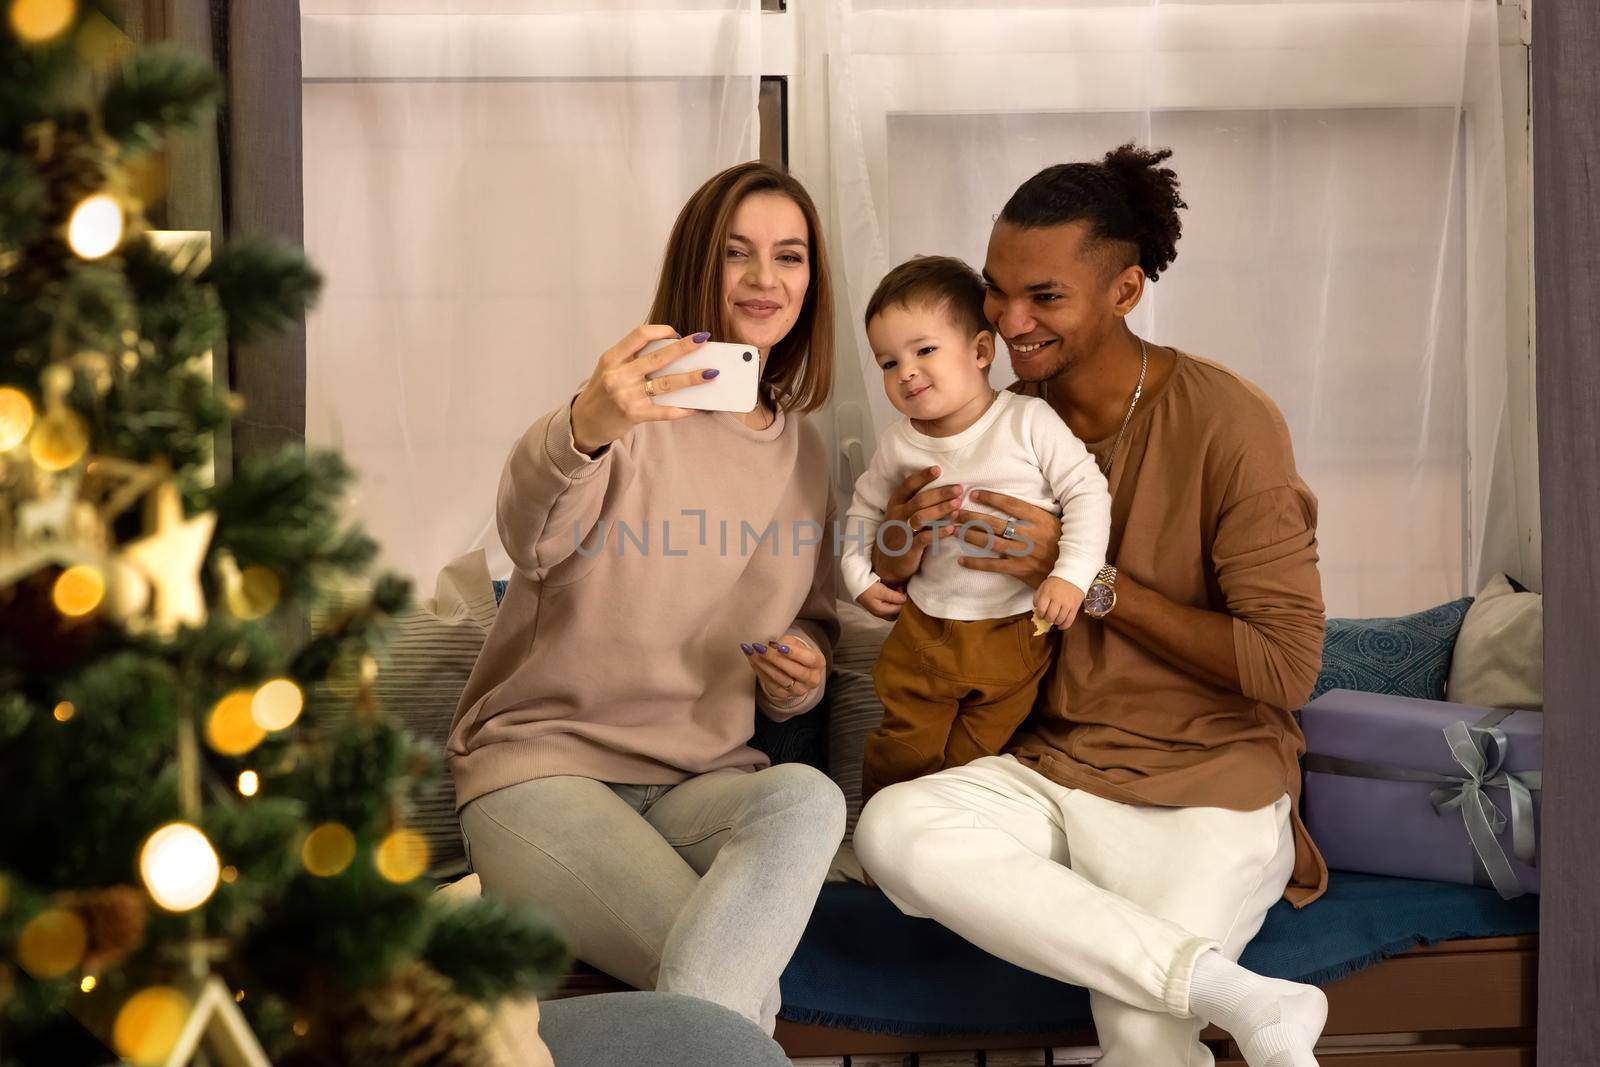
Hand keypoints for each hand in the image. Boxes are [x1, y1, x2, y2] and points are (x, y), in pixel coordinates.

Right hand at [569, 326, 720, 453]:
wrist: (583, 423)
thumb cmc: (601, 392)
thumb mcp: (609, 369)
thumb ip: (633, 359)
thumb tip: (672, 353)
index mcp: (612, 358)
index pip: (639, 335)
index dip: (661, 331)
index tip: (676, 332)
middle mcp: (618, 375)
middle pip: (658, 357)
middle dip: (684, 347)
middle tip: (704, 339)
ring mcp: (626, 396)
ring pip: (666, 384)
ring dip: (691, 378)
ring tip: (711, 373)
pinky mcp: (633, 415)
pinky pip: (664, 411)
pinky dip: (682, 409)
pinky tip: (696, 407)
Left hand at [741, 633, 825, 702]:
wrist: (796, 669)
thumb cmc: (796, 653)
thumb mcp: (796, 644)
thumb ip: (786, 643)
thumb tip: (771, 645)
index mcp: (818, 663)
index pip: (808, 659)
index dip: (794, 653)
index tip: (778, 646)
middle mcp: (812, 679)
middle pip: (794, 671)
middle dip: (775, 658)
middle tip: (760, 648)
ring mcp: (799, 690)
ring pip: (780, 679)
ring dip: (763, 665)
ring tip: (752, 652)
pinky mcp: (785, 695)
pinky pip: (771, 684)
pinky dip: (760, 671)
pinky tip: (752, 660)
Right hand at [856, 581, 907, 620]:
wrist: (855, 584)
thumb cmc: (867, 587)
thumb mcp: (882, 591)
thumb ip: (895, 597)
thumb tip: (905, 600)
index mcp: (881, 611)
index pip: (899, 610)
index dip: (904, 602)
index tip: (905, 592)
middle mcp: (880, 613)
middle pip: (897, 614)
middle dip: (902, 604)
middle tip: (902, 593)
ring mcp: (878, 611)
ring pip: (893, 611)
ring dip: (898, 602)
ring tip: (897, 590)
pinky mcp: (877, 606)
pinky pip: (889, 607)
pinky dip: (893, 601)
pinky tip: (893, 592)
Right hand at [870, 466, 963, 584]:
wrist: (886, 562)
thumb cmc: (900, 534)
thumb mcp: (901, 515)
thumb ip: (915, 502)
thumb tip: (942, 488)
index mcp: (895, 504)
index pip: (908, 486)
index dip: (923, 477)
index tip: (938, 469)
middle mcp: (897, 515)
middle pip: (919, 500)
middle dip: (940, 493)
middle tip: (958, 489)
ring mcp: (901, 531)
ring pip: (922, 517)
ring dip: (941, 510)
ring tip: (958, 505)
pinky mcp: (908, 548)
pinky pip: (925, 538)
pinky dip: (939, 533)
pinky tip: (952, 528)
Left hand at [949, 490, 1061, 589]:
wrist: (1072, 570)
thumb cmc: (1062, 542)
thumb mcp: (1053, 522)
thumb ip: (1035, 514)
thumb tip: (1014, 502)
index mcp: (1038, 519)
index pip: (1010, 504)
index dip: (990, 498)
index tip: (974, 494)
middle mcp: (1029, 534)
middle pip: (995, 523)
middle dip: (972, 517)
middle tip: (955, 512)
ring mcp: (1023, 552)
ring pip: (991, 542)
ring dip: (970, 536)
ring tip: (954, 530)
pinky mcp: (1019, 569)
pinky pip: (994, 566)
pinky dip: (976, 563)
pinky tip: (962, 560)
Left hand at [1033, 576, 1084, 630]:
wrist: (1073, 575)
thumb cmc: (1056, 582)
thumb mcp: (1043, 586)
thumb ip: (1037, 597)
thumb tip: (1036, 609)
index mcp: (1048, 593)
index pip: (1041, 609)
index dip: (1040, 615)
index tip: (1040, 615)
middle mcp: (1058, 599)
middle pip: (1050, 616)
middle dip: (1047, 619)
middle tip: (1047, 618)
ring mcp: (1067, 604)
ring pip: (1060, 620)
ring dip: (1055, 622)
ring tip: (1054, 619)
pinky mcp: (1075, 607)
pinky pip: (1070, 620)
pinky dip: (1064, 626)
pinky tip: (1060, 626)